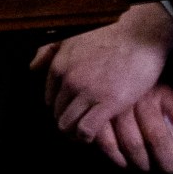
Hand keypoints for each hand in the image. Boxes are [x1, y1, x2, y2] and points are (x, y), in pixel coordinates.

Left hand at [35, 2, 172, 143]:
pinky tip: (92, 136)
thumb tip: (32, 67)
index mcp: (59, 66)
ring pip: (67, 125)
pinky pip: (86, 130)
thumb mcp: (71, 39)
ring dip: (73, 133)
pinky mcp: (108, 103)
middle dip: (67, 122)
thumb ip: (49, 52)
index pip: (50, 99)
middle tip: (79, 126)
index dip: (60, 109)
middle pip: (58, 114)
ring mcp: (88, 92)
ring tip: (84, 135)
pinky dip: (85, 137)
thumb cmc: (110, 37)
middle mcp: (69, 80)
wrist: (140, 36)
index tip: (72, 112)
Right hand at [91, 81, 172, 173]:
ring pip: (132, 144)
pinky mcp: (98, 114)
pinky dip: (117, 159)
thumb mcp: (164, 95)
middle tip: (169, 169)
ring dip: (141, 163)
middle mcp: (142, 98)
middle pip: (157, 137)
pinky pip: (108, 144)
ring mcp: (118, 106)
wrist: (107, 62)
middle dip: (166, 161)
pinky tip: (124, 162)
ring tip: (145, 167)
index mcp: (164, 92)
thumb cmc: (141, 87)